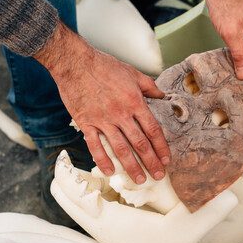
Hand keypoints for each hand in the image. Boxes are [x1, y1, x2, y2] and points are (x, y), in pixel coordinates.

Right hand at [34, 22, 170, 183]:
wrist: (75, 63)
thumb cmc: (104, 66)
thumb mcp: (132, 73)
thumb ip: (149, 86)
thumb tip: (162, 95)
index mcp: (135, 102)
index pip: (153, 130)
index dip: (161, 147)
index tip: (166, 159)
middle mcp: (121, 114)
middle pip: (140, 144)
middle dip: (151, 162)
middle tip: (159, 176)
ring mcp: (103, 120)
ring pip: (120, 149)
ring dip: (131, 167)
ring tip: (140, 180)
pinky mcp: (86, 123)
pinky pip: (95, 146)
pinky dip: (103, 160)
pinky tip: (110, 172)